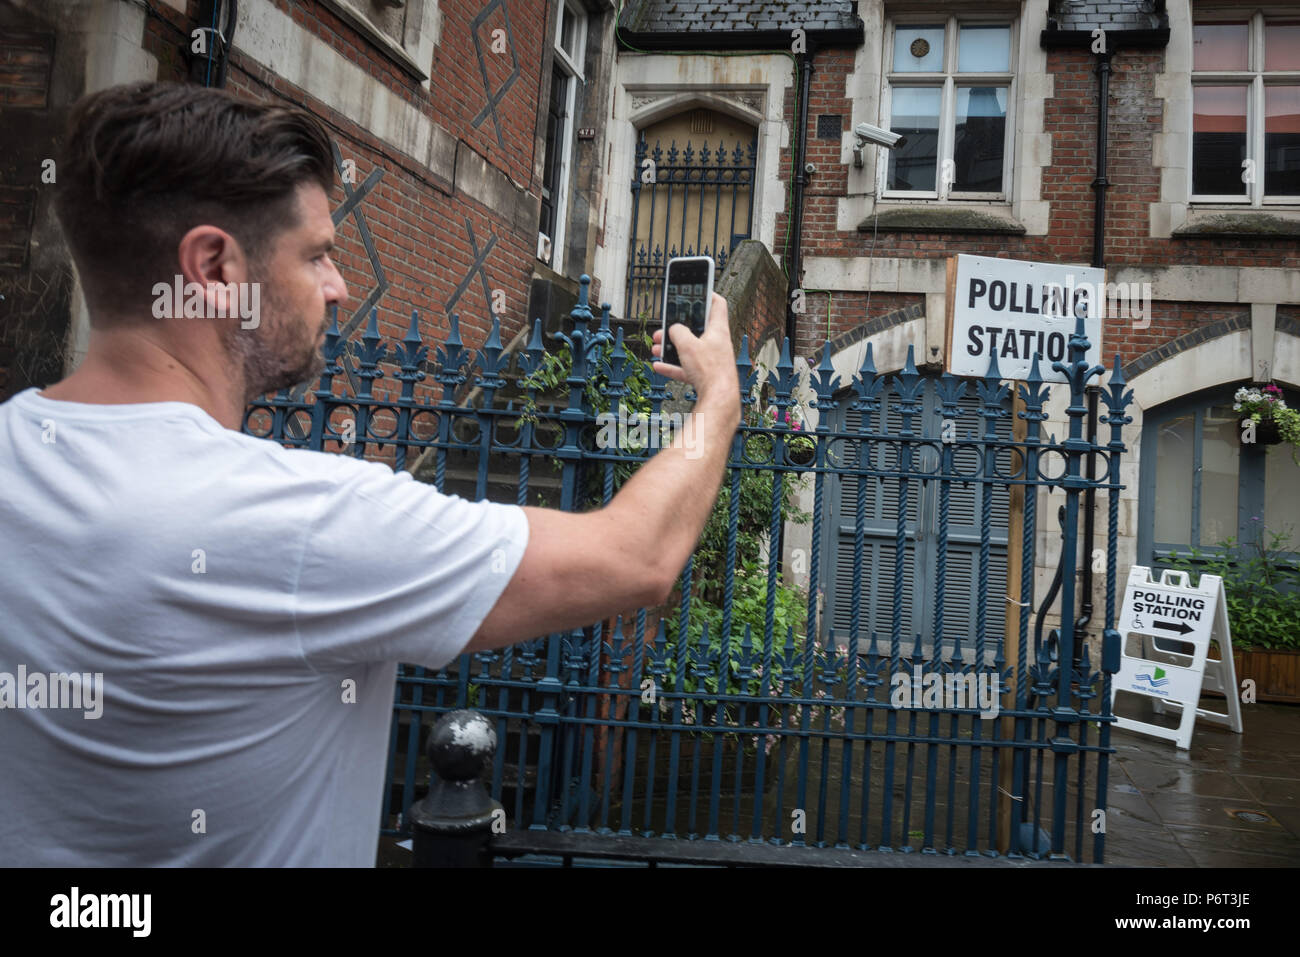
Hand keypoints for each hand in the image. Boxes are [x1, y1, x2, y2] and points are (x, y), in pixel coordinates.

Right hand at [651, 292, 738, 409]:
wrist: (719, 399)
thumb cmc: (710, 370)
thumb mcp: (687, 344)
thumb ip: (677, 332)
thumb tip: (673, 329)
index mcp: (718, 329)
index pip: (717, 304)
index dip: (707, 293)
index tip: (697, 288)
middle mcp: (716, 343)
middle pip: (696, 328)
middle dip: (678, 326)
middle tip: (665, 325)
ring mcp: (711, 359)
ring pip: (689, 348)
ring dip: (671, 346)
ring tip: (657, 347)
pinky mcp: (705, 375)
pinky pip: (686, 367)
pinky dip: (672, 366)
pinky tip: (659, 366)